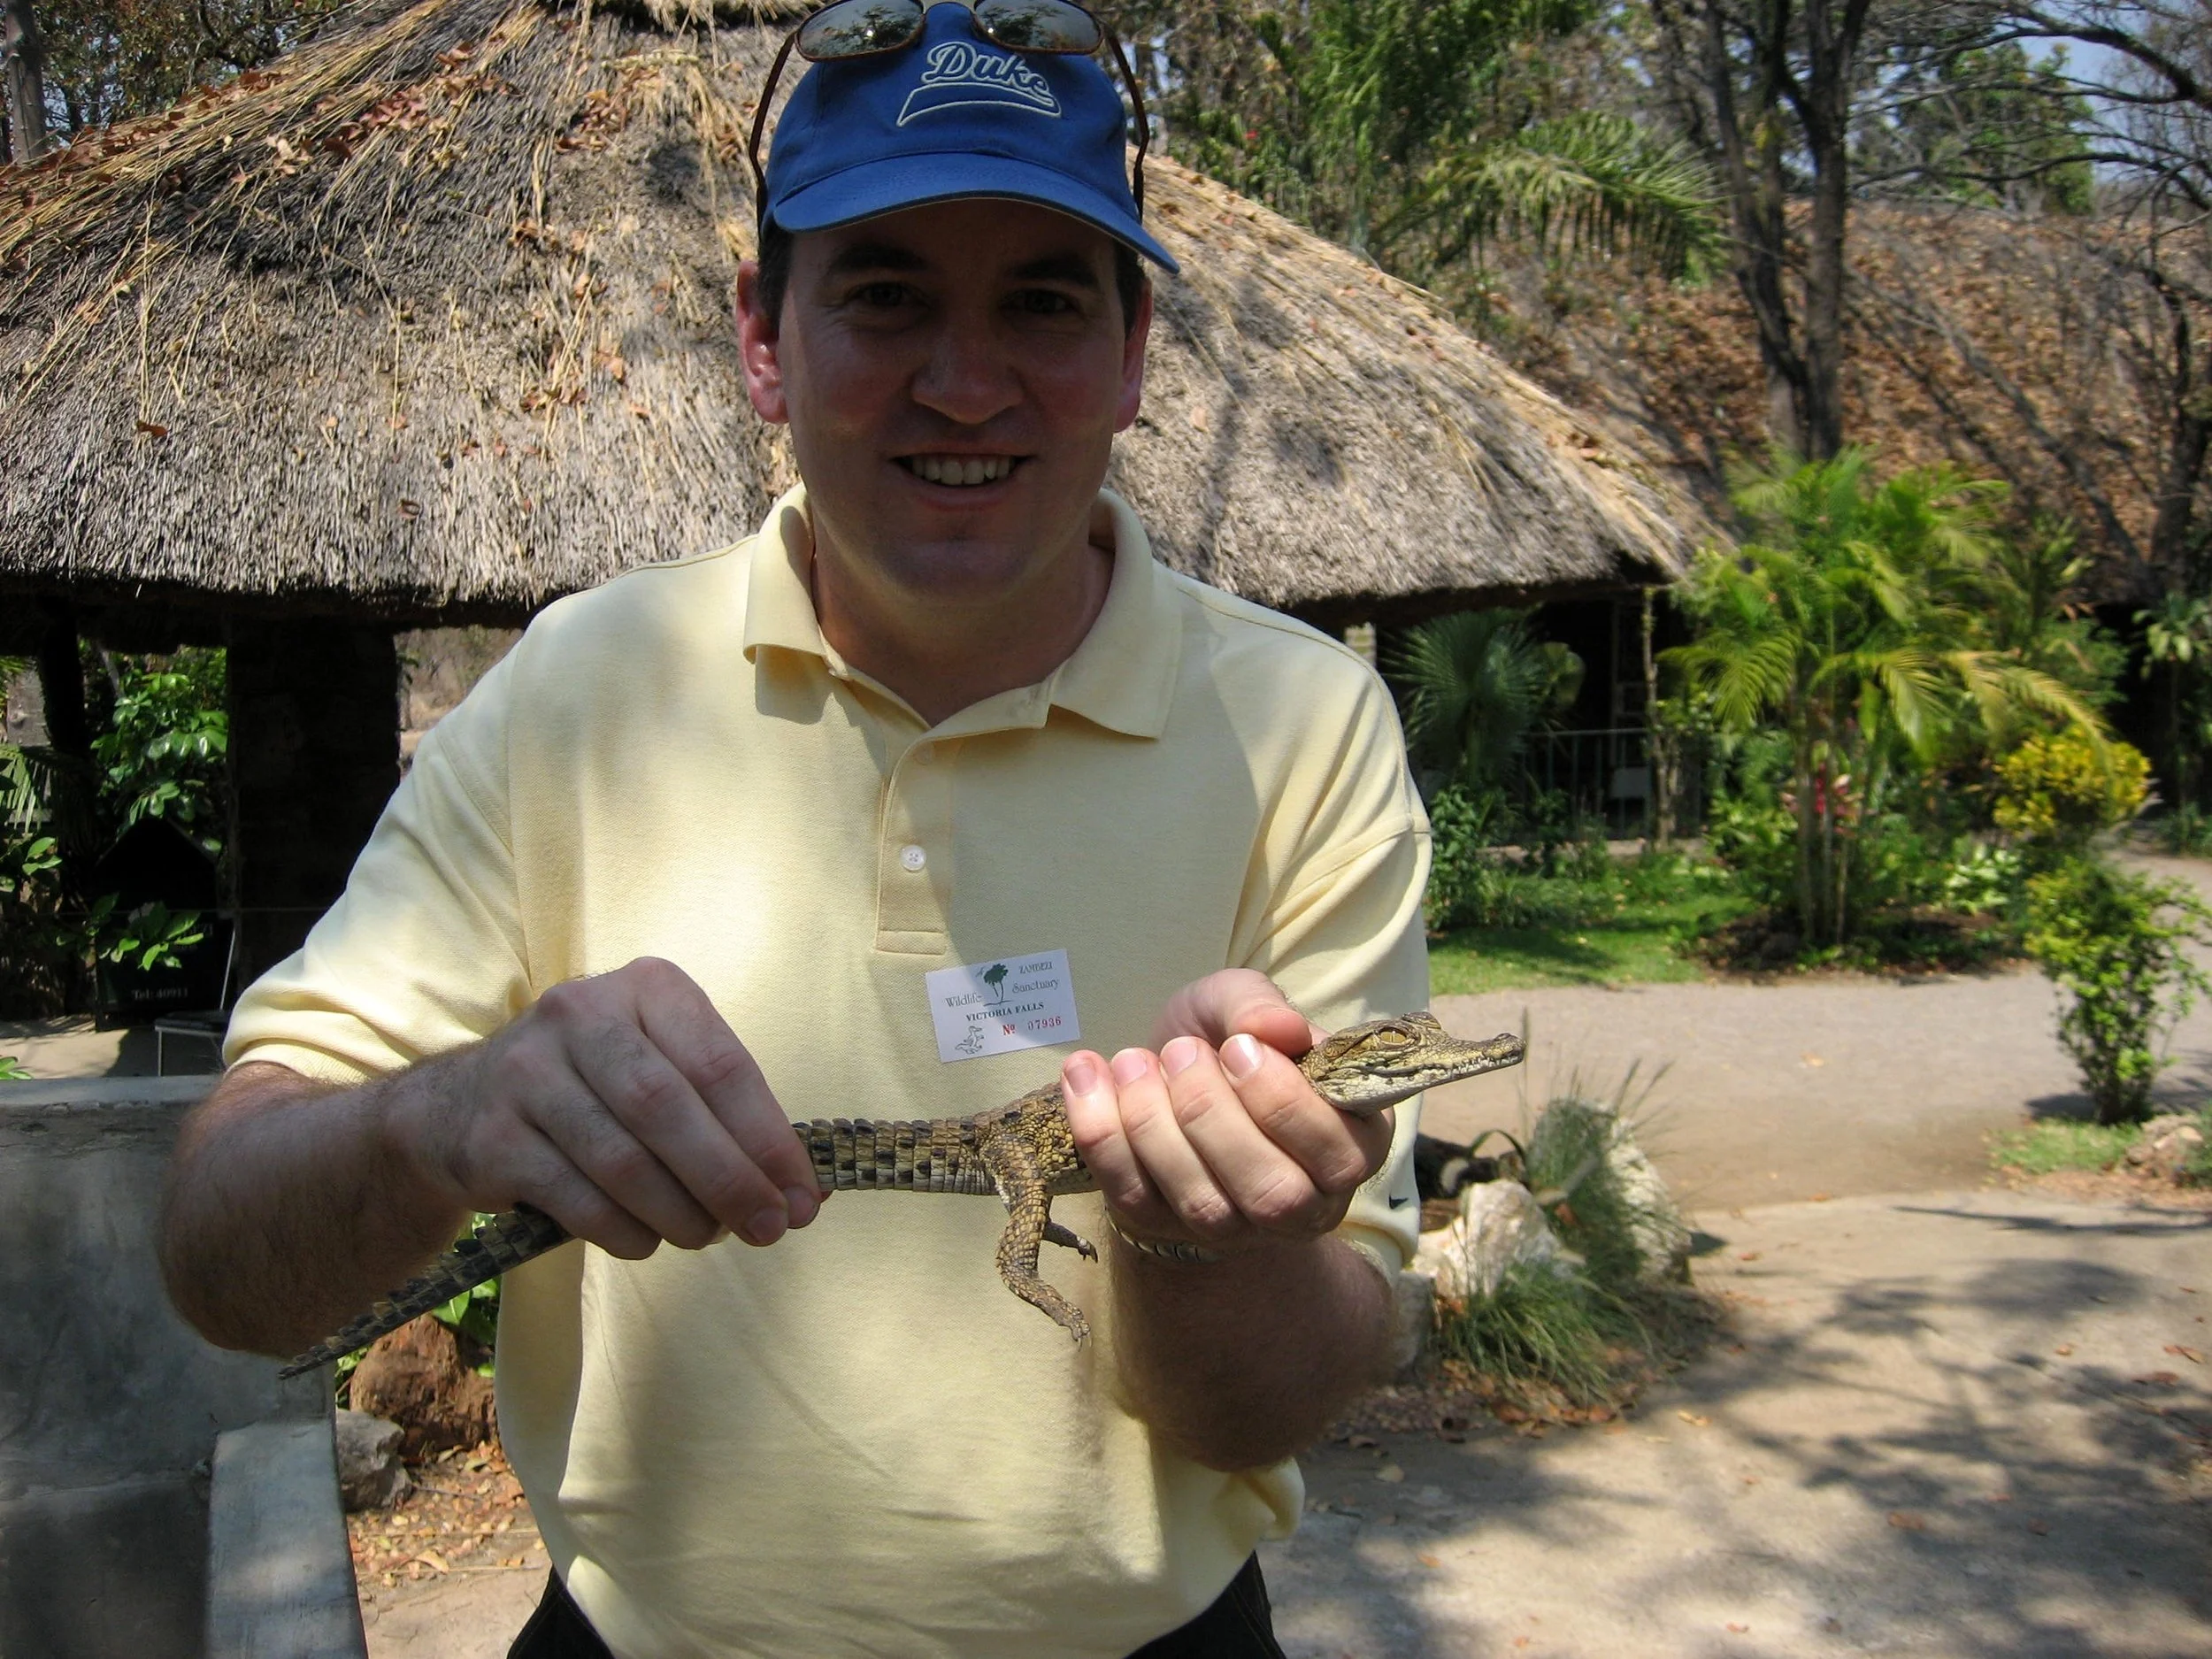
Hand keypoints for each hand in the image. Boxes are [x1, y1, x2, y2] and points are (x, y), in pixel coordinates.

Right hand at [391, 957, 822, 1259]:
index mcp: (645, 986)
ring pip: (623, 1160)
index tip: (804, 1197)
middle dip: (730, 1180)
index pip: (722, 1063)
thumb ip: (729, 1117)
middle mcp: (581, 1014)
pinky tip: (647, 1240)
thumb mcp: (662, 1069)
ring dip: (680, 1214)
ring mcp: (527, 1073)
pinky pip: (578, 1200)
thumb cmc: (596, 1089)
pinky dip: (626, 1232)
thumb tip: (810, 1191)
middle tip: (768, 1228)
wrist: (457, 1106)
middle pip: (668, 1108)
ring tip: (706, 1237)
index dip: (769, 1138)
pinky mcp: (492, 1137)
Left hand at [1059, 970, 1393, 1255]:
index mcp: (1351, 1143)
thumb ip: (1259, 1005)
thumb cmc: (1223, 1038)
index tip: (1236, 1047)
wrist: (1165, 1072)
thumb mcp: (1241, 1003)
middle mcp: (1304, 1202)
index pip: (1339, 1153)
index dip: (1283, 1103)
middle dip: (1213, 1116)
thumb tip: (1281, 1028)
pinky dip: (1102, 1134)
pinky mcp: (1164, 1227)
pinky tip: (1087, 1076)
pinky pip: (1133, 1198)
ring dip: (1156, 1126)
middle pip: (1273, 1194)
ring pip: (1204, 1205)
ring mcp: (1234, 1227)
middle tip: (1180, 1052)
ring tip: (1132, 1060)